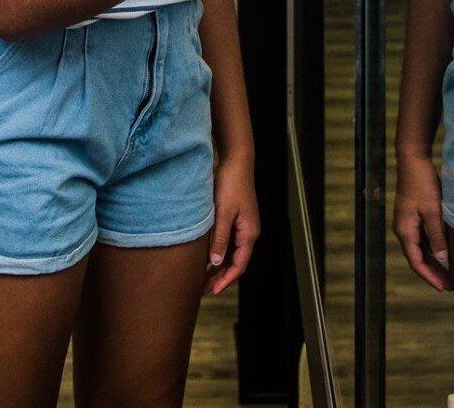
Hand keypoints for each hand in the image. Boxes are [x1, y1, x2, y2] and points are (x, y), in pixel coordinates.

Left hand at [206, 153, 260, 294]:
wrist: (237, 162)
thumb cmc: (231, 184)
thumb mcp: (223, 213)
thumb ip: (220, 238)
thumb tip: (215, 262)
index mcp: (249, 233)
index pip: (239, 264)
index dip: (226, 279)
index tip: (212, 290)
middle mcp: (249, 232)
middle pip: (236, 262)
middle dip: (221, 277)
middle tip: (204, 289)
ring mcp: (244, 226)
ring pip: (232, 253)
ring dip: (219, 266)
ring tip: (203, 278)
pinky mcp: (237, 219)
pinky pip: (229, 243)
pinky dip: (220, 253)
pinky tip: (207, 257)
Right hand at [393, 152, 449, 290]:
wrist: (413, 160)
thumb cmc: (423, 184)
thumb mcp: (432, 211)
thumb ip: (436, 236)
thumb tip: (442, 260)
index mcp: (405, 231)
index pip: (415, 262)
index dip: (429, 277)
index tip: (444, 288)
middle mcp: (404, 230)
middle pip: (418, 258)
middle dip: (433, 273)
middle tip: (451, 286)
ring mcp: (408, 223)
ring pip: (421, 249)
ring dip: (434, 262)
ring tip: (451, 274)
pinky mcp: (414, 216)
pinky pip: (423, 239)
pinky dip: (434, 249)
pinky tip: (446, 253)